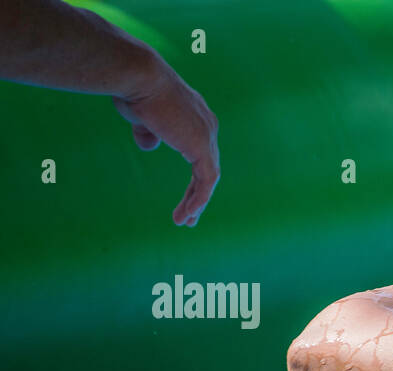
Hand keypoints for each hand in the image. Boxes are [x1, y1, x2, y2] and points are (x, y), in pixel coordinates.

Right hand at [112, 54, 218, 225]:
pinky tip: (187, 214)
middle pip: (208, 167)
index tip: (186, 196)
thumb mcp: (141, 116)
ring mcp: (207, 135)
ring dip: (197, 202)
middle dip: (200, 193)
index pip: (201, 153)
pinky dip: (198, 199)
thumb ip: (149, 132)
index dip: (194, 176)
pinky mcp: (202, 147)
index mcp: (196, 117)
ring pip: (208, 178)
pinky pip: (206, 181)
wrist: (138, 76)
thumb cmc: (133, 89)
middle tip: (190, 216)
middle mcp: (207, 125)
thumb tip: (149, 146)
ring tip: (185, 222)